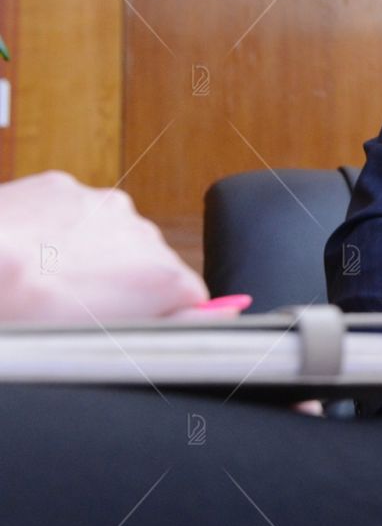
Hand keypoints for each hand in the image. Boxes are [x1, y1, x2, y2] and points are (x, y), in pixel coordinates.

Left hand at [0, 171, 206, 322]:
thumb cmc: (20, 307)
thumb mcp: (101, 340)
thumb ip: (170, 325)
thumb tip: (217, 316)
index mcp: (160, 274)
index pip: (190, 299)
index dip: (162, 316)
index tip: (133, 326)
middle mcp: (142, 232)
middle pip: (150, 265)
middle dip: (123, 285)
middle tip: (78, 311)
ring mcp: (102, 204)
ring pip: (112, 235)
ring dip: (92, 256)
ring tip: (47, 280)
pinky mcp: (64, 186)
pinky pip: (77, 213)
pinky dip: (61, 231)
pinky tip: (32, 252)